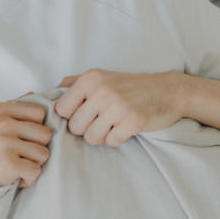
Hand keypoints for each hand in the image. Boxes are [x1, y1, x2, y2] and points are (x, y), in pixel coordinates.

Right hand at [0, 94, 52, 189]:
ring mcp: (4, 143)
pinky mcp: (8, 164)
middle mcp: (1, 123)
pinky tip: (13, 177)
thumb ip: (11, 108)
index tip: (22, 138)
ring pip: (43, 154)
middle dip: (36, 147)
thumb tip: (33, 93)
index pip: (39, 112)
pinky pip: (35, 171)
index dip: (35, 127)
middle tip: (19, 155)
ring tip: (14, 165)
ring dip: (32, 164)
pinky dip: (27, 179)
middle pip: (45, 134)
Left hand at [54, 70, 185, 146]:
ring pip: (91, 138)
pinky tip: (124, 128)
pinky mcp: (133, 121)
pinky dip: (117, 139)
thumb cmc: (131, 86)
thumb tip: (52, 91)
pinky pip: (111, 142)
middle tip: (101, 121)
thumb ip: (75, 82)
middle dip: (86, 129)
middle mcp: (102, 90)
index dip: (70, 116)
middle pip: (75, 127)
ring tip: (112, 125)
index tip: (84, 114)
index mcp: (91, 78)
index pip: (61, 109)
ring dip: (101, 136)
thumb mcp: (102, 76)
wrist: (167, 90)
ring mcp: (118, 106)